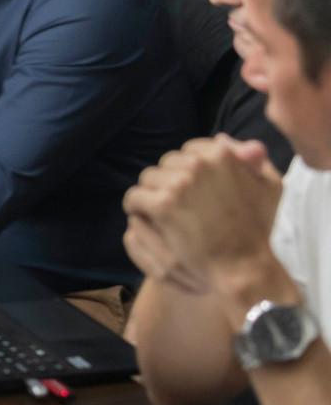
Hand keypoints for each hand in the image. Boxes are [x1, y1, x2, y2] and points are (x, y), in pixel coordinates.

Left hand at [122, 136, 282, 295]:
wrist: (244, 266)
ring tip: (161, 212)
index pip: (190, 151)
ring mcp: (179, 184)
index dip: (188, 171)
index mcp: (222, 155)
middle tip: (176, 204)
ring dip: (152, 193)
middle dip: (170, 181)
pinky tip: (146, 219)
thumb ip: (251, 159)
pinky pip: (135, 197)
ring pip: (148, 179)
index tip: (192, 190)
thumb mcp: (269, 187)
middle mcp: (199, 163)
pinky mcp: (162, 205)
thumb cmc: (259, 229)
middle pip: (166, 163)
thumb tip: (221, 138)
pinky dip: (136, 208)